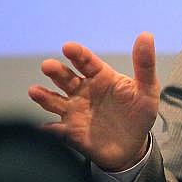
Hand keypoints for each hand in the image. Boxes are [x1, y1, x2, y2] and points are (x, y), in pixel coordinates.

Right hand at [28, 32, 159, 170]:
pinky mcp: (71, 133)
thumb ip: (145, 64)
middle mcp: (84, 92)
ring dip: (44, 97)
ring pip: (55, 101)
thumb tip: (146, 35)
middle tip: (48, 65)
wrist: (133, 146)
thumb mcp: (147, 88)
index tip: (68, 47)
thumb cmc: (140, 112)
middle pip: (67, 78)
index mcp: (102, 77)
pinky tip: (43, 128)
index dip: (78, 54)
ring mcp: (75, 112)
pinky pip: (56, 131)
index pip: (87, 62)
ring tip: (34, 91)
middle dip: (56, 71)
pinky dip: (49, 130)